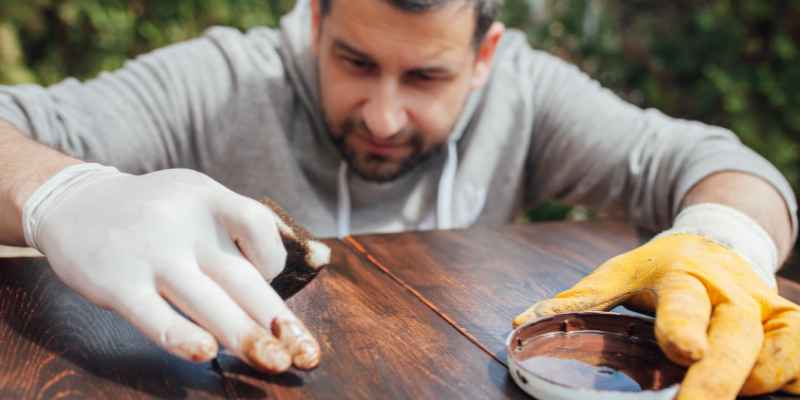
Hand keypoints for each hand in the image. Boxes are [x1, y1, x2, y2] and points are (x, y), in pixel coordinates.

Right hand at [26, 166, 319, 372]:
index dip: (274, 258)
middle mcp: (183, 223)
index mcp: (208, 198)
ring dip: (244, 336)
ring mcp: (151, 254)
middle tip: (306, 352)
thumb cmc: (154, 211)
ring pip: (207, 301)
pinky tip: (205, 352)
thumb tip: (302, 264)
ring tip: (273, 362)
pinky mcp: (118, 283)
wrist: (72, 203)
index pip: (257, 224)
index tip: (268, 281)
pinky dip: (181, 336)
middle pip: (240, 276)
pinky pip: (155, 316)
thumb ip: (238, 226)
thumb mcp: (197, 196)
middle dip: (277, 320)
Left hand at [513, 233, 799, 398]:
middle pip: (739, 337)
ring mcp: (768, 312)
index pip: (686, 301)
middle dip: (722, 376)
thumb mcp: (620, 272)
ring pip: (779, 352)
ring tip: (732, 399)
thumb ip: (580, 298)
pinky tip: (771, 394)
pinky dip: (790, 379)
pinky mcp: (791, 328)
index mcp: (684, 276)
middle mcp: (731, 294)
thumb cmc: (665, 267)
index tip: (683, 349)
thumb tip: (521, 321)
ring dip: (760, 381)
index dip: (685, 325)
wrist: (722, 240)